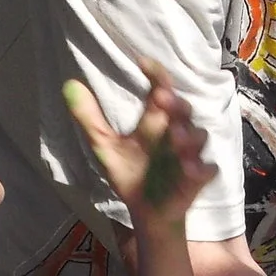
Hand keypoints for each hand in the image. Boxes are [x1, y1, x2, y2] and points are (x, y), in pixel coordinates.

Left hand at [63, 59, 211, 227]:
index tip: (142, 63)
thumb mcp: (104, 146)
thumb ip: (89, 118)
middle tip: (161, 99)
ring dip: (188, 135)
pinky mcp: (198, 178)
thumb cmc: (130, 173)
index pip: (161, 88)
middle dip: (176, 104)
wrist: (145, 212)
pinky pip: (206, 170)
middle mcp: (176, 131)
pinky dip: (199, 168)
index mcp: (156, 120)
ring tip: (175, 137)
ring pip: (199, 136)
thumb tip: (69, 85)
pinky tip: (188, 168)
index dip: (156, 74)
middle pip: (184, 109)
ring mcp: (190, 154)